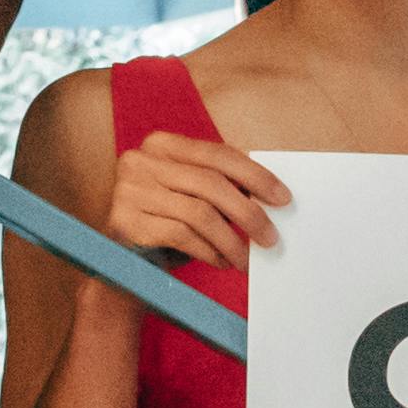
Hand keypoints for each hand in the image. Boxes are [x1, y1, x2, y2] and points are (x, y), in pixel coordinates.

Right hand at [97, 129, 293, 274]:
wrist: (125, 264)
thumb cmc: (167, 225)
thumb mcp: (194, 197)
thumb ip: (220, 185)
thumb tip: (271, 194)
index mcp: (160, 144)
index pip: (217, 153)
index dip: (255, 175)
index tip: (283, 198)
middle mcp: (139, 160)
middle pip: (210, 183)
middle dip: (248, 213)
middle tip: (271, 237)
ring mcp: (128, 189)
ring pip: (199, 213)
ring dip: (231, 241)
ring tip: (246, 259)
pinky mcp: (124, 220)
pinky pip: (182, 235)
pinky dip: (210, 252)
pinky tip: (221, 262)